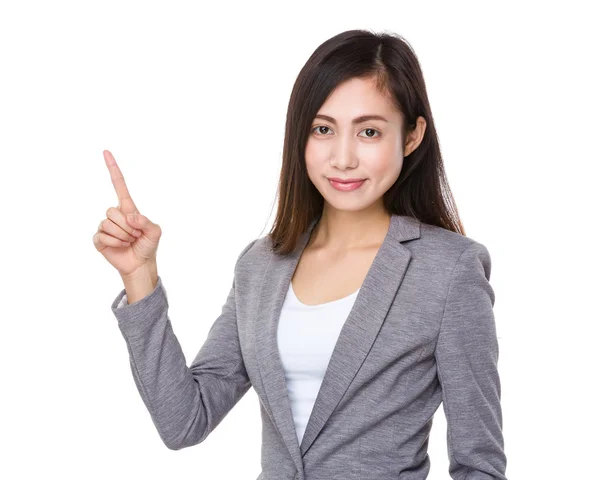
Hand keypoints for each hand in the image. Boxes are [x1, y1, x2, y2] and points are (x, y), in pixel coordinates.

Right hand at [93, 150, 161, 277]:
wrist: (140, 264)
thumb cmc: (148, 246)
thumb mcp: (155, 232)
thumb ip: (146, 222)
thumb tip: (130, 217)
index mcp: (128, 208)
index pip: (119, 185)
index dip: (113, 169)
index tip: (106, 151)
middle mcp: (115, 214)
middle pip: (113, 211)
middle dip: (127, 227)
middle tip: (135, 236)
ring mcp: (105, 226)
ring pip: (108, 224)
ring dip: (122, 236)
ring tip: (128, 242)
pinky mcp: (98, 238)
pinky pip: (103, 236)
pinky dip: (115, 243)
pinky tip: (120, 247)